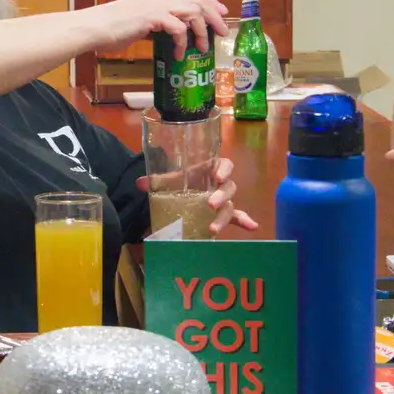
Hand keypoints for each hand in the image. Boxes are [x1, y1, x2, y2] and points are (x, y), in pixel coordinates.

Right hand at [89, 0, 228, 57]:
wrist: (95, 27)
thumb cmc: (113, 28)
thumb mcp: (140, 21)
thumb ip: (157, 23)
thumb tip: (171, 33)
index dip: (209, 0)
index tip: (221, 11)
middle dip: (213, 15)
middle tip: (222, 31)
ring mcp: (156, 5)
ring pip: (192, 11)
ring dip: (201, 30)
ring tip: (202, 47)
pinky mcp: (151, 17)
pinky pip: (177, 28)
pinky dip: (182, 42)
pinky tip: (179, 54)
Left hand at [136, 156, 258, 236]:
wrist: (180, 193)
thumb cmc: (181, 181)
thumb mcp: (170, 180)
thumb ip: (158, 181)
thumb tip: (141, 184)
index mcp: (210, 169)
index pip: (224, 164)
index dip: (224, 169)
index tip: (217, 177)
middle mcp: (219, 185)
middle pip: (229, 188)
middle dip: (221, 196)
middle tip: (209, 204)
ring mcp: (223, 200)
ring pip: (230, 206)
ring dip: (224, 217)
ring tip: (213, 229)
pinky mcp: (224, 214)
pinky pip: (237, 217)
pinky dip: (245, 222)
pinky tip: (252, 227)